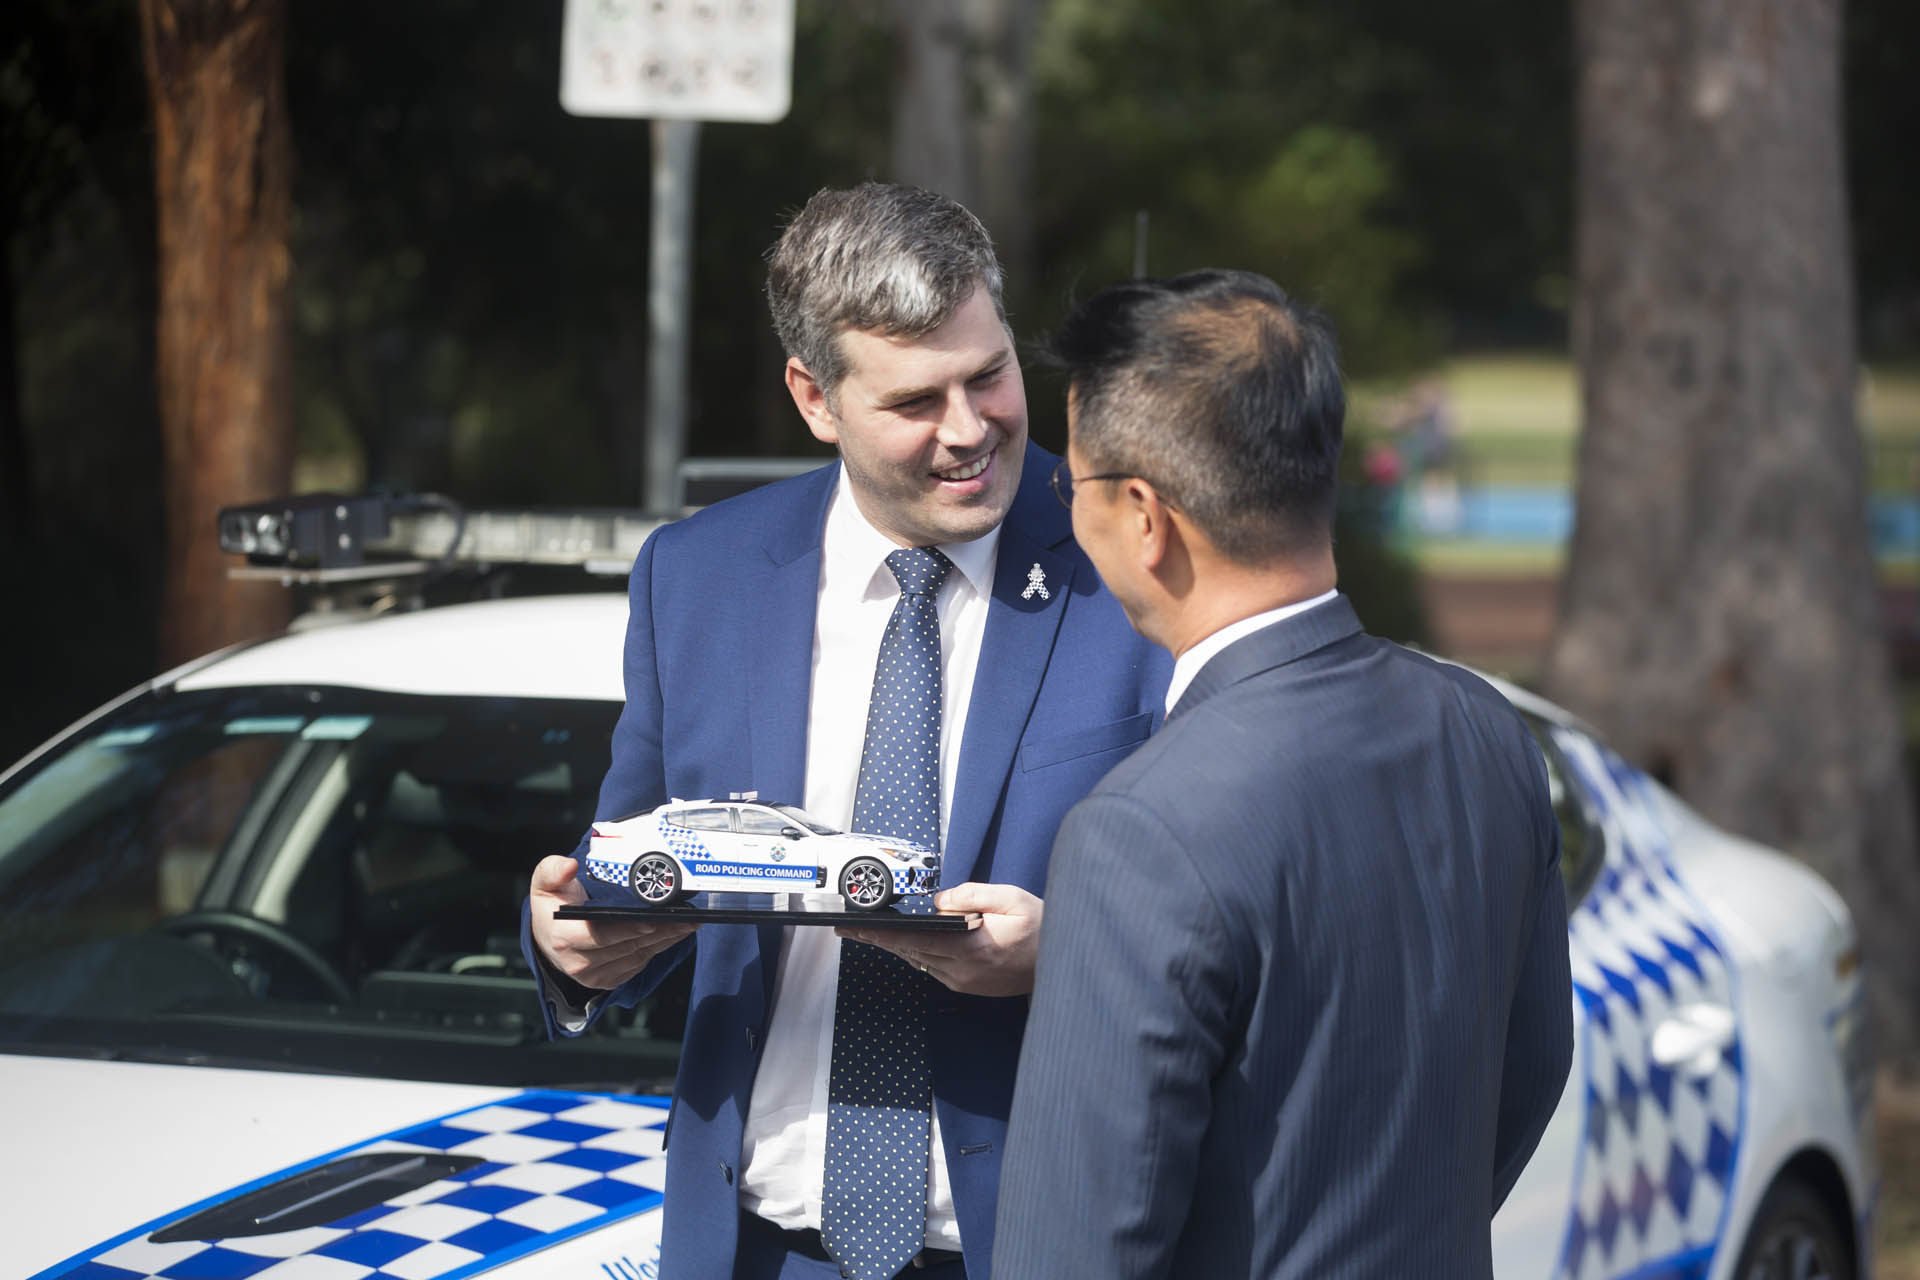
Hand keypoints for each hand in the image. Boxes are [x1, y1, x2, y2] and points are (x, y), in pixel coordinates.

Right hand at [529, 855, 697, 990]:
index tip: (652, 919)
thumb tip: (569, 865)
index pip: (601, 935)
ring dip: (665, 939)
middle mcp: (579, 961)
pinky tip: (674, 933)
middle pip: (627, 945)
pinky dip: (659, 948)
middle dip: (658, 930)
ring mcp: (595, 975)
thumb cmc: (552, 905)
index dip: (628, 929)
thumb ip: (553, 870)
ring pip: (638, 955)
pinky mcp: (609, 980)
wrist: (548, 937)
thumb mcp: (544, 882)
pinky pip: (640, 963)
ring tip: (687, 921)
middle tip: (685, 915)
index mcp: (565, 937)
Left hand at [839, 882, 1042, 996]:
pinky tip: (902, 944)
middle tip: (849, 930)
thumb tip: (940, 900)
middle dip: (878, 940)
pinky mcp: (967, 985)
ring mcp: (963, 981)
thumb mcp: (1012, 899)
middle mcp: (963, 970)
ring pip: (918, 962)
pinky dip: (914, 954)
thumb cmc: (1040, 928)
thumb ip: (972, 895)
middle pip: (910, 952)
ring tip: (868, 935)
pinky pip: (931, 968)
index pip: (917, 940)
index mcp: (972, 948)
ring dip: (894, 948)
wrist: (1060, 962)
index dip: (884, 935)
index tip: (859, 929)